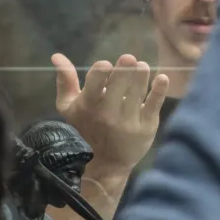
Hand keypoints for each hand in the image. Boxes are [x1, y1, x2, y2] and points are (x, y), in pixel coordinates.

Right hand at [53, 53, 169, 174]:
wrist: (105, 164)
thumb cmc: (85, 128)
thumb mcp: (70, 107)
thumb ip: (65, 81)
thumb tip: (57, 55)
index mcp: (88, 106)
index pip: (94, 85)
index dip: (100, 73)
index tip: (106, 64)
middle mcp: (108, 113)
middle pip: (118, 86)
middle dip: (125, 69)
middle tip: (129, 59)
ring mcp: (128, 120)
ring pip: (137, 93)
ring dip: (141, 75)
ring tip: (142, 66)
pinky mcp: (146, 126)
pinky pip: (154, 105)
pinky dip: (159, 90)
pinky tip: (162, 78)